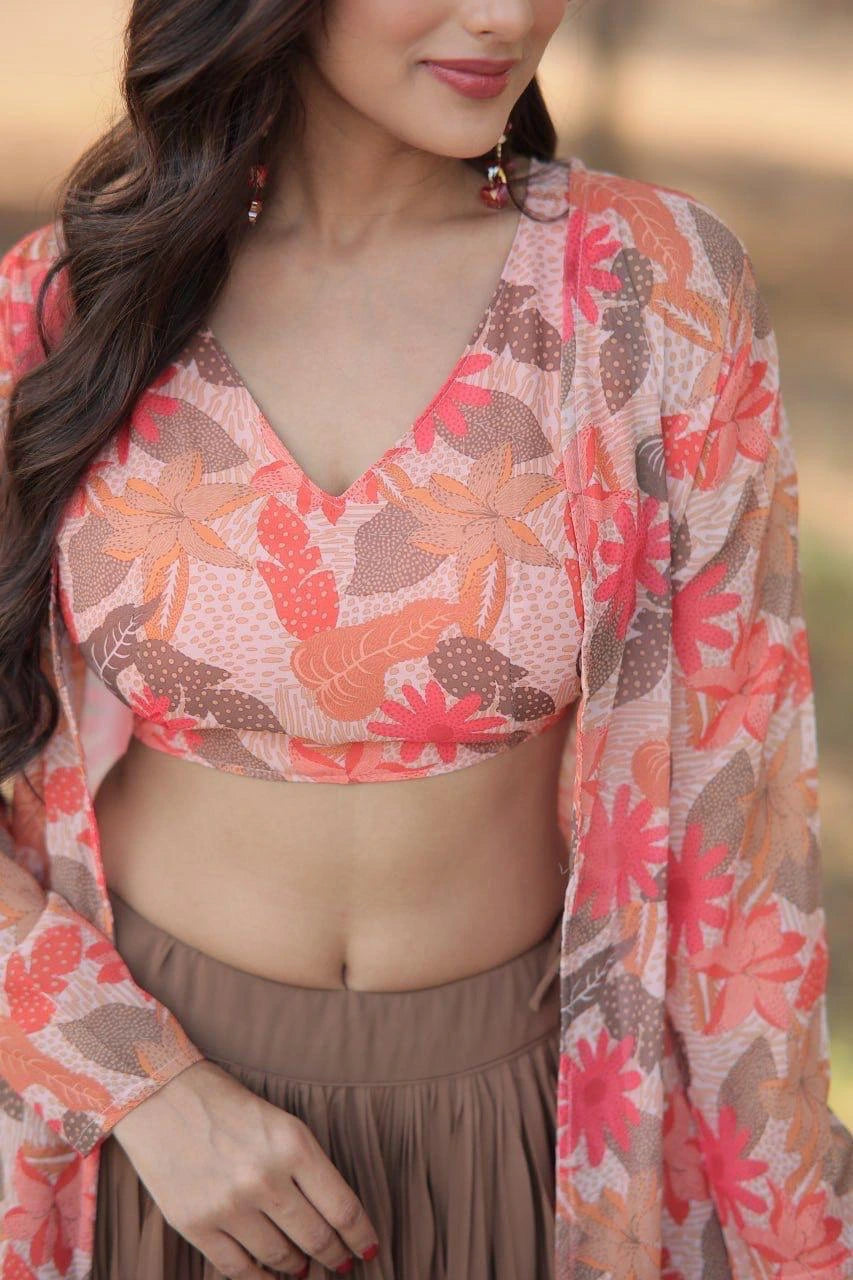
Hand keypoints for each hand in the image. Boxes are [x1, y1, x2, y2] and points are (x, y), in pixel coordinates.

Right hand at [111, 1059, 379, 1277]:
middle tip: (339, 1264)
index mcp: (293, 1145)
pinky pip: (238, 1269)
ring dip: (296, 1268)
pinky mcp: (196, 1224)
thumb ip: (307, 1168)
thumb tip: (332, 1219)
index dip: (360, 1237)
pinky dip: (259, 1278)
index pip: (342, 1208)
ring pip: (280, 1259)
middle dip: (332, 1257)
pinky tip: (268, 1275)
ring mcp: (229, 1205)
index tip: (368, 1251)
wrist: (159, 1095)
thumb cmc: (227, 1105)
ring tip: (302, 1267)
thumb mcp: (280, 1123)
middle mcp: (265, 1178)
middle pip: (315, 1238)